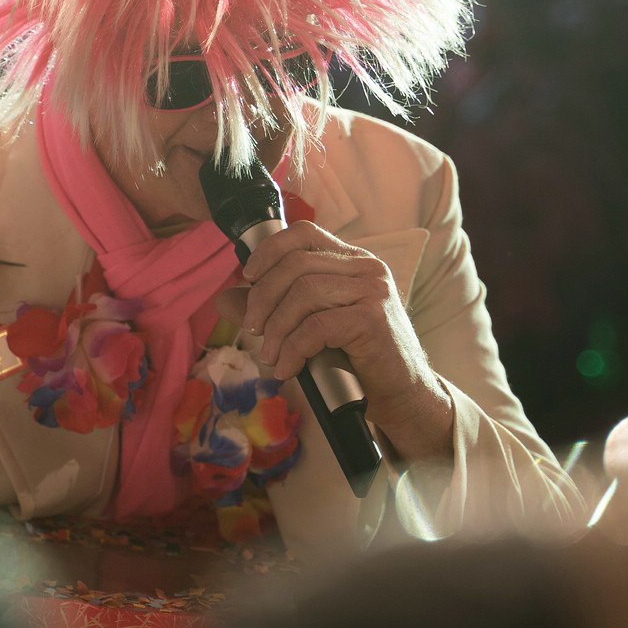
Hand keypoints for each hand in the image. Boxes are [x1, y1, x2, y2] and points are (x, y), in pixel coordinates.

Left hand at [238, 221, 453, 459]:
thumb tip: (224, 300)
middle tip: (253, 330)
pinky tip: (289, 368)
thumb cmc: (358, 359)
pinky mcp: (372, 320)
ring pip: (303, 294)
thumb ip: (272, 309)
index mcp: (353, 261)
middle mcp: (367, 268)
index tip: (248, 278)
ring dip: (276, 329)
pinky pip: (316, 327)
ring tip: (271, 356)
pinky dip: (294, 349)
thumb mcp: (312, 326)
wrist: (403, 393)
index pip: (304, 234)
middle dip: (263, 298)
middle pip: (295, 265)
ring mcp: (373, 291)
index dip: (269, 251)